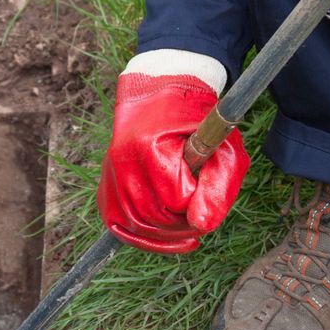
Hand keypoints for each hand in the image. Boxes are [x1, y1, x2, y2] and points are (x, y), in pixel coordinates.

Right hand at [97, 72, 249, 253]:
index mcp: (151, 147)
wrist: (160, 94)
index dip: (198, 201)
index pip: (176, 200)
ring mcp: (111, 174)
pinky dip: (141, 235)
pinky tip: (163, 233)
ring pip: (135, 226)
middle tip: (201, 210)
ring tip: (186, 221)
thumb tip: (202, 225)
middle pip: (153, 218)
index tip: (208, 186)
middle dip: (183, 223)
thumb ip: (218, 187)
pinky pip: (117, 223)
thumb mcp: (223, 148)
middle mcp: (123, 161)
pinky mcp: (106, 185)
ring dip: (165, 232)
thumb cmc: (197, 122)